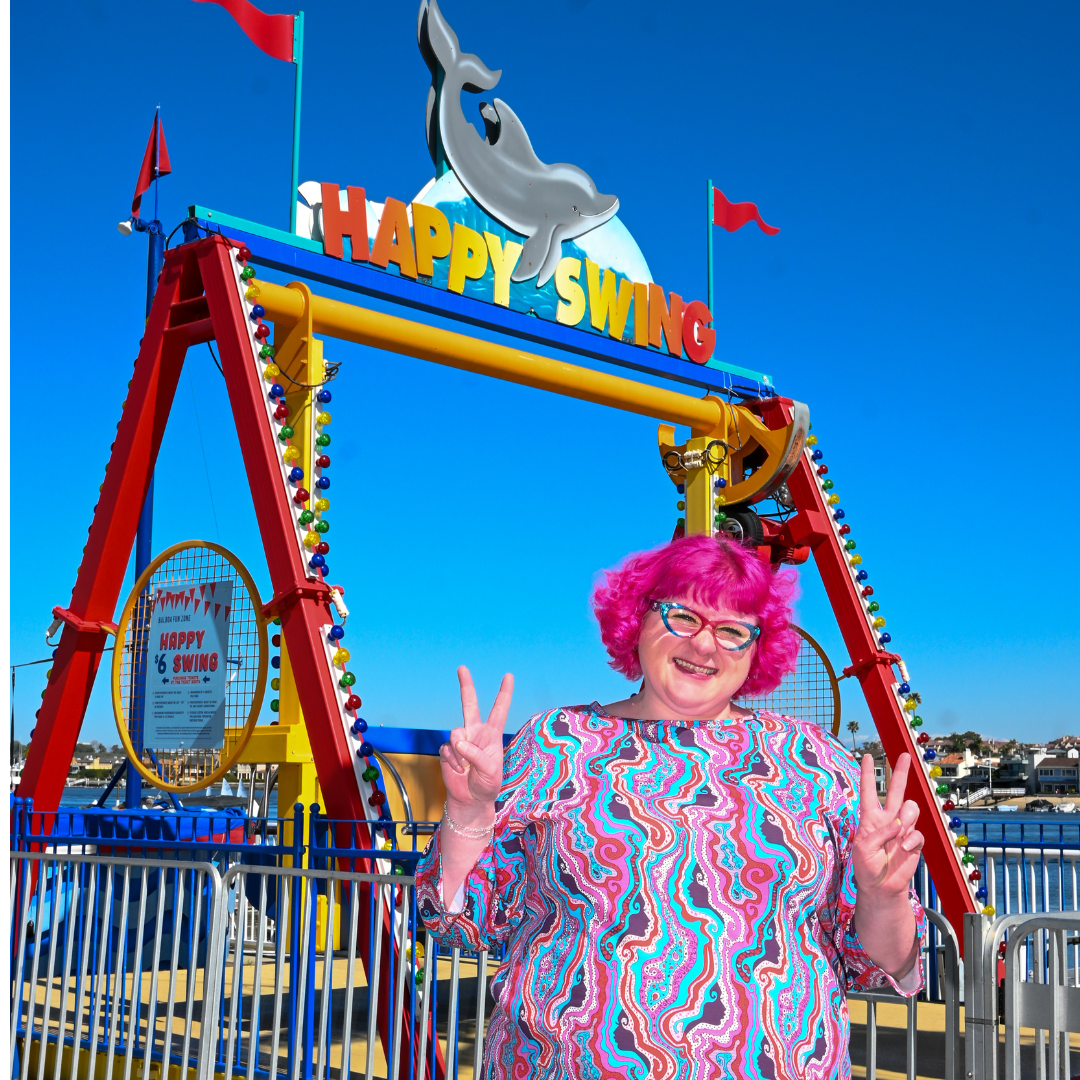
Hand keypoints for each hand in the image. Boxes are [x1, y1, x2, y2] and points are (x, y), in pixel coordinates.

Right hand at [438, 667, 512, 821]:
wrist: (470, 800)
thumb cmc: (487, 785)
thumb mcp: (490, 771)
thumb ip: (477, 755)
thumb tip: (459, 743)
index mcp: (492, 735)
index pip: (499, 710)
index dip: (504, 693)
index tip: (508, 676)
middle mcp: (476, 733)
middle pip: (469, 704)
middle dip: (466, 685)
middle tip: (462, 668)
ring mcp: (460, 740)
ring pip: (455, 734)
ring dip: (460, 753)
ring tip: (466, 768)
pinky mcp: (447, 750)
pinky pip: (447, 750)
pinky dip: (452, 762)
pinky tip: (458, 770)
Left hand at [852, 753, 924, 898]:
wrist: (881, 888)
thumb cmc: (866, 867)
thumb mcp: (863, 848)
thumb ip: (878, 834)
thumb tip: (897, 825)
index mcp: (869, 818)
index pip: (868, 791)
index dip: (867, 774)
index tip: (867, 756)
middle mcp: (887, 819)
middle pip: (896, 790)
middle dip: (900, 772)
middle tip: (905, 755)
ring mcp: (902, 829)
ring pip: (911, 808)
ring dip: (907, 818)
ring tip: (898, 833)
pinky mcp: (913, 842)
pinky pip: (917, 833)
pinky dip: (911, 839)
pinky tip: (904, 847)